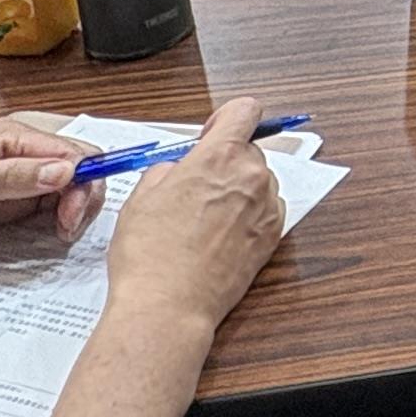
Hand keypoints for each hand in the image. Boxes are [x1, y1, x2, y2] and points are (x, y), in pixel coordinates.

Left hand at [0, 119, 98, 269]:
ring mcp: (16, 181)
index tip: (72, 214)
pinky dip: (62, 220)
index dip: (84, 180)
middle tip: (67, 228)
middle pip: (79, 166)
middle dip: (85, 195)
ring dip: (77, 208)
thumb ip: (11, 178)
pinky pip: (51, 208)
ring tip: (61, 234)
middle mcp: (18, 154)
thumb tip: (64, 171)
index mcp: (8, 137)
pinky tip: (54, 235)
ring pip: (71, 187)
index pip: (71, 150)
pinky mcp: (10, 206)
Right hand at [99, 95, 288, 338]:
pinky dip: (248, 216)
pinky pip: (266, 211)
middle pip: (248, 150)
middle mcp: (251, 177)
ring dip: (238, 191)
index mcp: (219, 157)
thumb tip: (180, 169)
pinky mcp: (273, 237)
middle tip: (195, 190)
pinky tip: (219, 237)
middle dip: (225, 163)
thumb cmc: (150, 254)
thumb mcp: (142, 195)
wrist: (168, 306)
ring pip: (258, 182)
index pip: (245, 110)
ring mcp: (267, 208)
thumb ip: (169, 169)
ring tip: (204, 221)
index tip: (210, 136)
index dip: (226, 119)